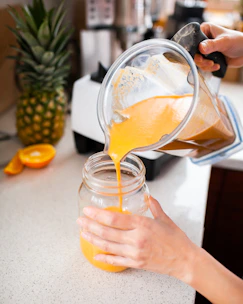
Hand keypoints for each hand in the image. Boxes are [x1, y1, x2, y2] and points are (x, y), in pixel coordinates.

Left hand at [77, 197, 197, 282]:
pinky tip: (95, 254)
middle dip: (90, 225)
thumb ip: (154, 206)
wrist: (185, 260)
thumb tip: (148, 197)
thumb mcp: (164, 219)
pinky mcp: (135, 263)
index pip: (114, 219)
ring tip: (83, 233)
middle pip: (106, 232)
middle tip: (80, 220)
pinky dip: (104, 258)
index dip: (98, 215)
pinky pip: (116, 261)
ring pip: (108, 246)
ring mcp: (134, 253)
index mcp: (142, 225)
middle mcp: (136, 239)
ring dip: (93, 239)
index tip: (88, 210)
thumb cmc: (176, 239)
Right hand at [194, 22, 242, 71]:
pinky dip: (209, 68)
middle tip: (208, 62)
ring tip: (214, 64)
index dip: (192, 48)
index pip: (192, 38)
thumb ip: (212, 45)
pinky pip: (203, 66)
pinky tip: (217, 66)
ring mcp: (205, 50)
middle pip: (193, 52)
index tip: (198, 55)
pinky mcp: (208, 58)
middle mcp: (203, 40)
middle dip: (200, 60)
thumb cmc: (238, 41)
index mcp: (205, 30)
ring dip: (205, 65)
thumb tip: (200, 48)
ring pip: (197, 60)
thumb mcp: (224, 42)